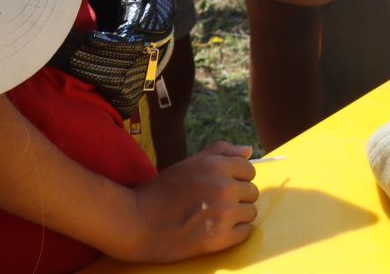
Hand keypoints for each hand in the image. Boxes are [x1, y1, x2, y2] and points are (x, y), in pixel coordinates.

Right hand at [110, 142, 257, 261]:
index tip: (223, 186)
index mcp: (217, 166)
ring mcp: (224, 214)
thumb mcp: (189, 163)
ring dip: (237, 215)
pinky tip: (217, 230)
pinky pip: (245, 233)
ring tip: (216, 217)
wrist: (137, 222)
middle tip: (216, 203)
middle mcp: (225, 188)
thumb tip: (248, 150)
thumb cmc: (161, 191)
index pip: (249, 170)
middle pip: (252, 192)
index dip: (237, 178)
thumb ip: (221, 152)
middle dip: (238, 197)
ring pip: (250, 212)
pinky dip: (235, 233)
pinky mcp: (220, 239)